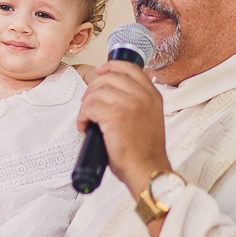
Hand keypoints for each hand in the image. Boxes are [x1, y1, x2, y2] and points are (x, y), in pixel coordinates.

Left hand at [78, 61, 170, 198]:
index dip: (110, 67)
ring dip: (86, 106)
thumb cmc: (145, 151)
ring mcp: (129, 103)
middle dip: (93, 89)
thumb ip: (137, 100)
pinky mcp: (115, 116)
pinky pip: (89, 107)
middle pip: (108, 77)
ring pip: (96, 91)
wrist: (148, 169)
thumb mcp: (149, 117)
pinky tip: (86, 127)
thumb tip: (112, 90)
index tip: (99, 73)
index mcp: (152, 94)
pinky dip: (83, 117)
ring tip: (88, 120)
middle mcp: (142, 95)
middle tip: (89, 105)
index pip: (129, 67)